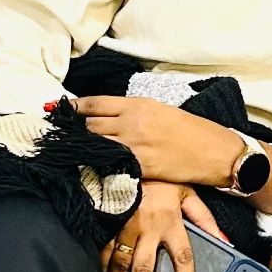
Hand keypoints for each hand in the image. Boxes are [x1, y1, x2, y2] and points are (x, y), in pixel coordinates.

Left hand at [73, 95, 241, 186]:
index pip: (94, 104)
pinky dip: (97, 165)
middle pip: (90, 125)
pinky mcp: (141, 166)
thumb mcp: (161, 111)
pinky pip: (111, 164)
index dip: (72, 108)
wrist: (215, 152)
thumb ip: (134, 113)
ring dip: (81, 148)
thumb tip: (109, 118)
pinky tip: (88, 167)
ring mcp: (135, 145)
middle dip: (73, 130)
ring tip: (67, 152)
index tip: (56, 110)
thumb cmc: (192, 131)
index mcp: (138, 104)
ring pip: (96, 145)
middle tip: (58, 135)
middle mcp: (133, 122)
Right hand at [101, 179, 225, 271]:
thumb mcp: (189, 194)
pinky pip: (102, 248)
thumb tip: (224, 241)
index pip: (183, 259)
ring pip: (120, 263)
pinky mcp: (108, 221)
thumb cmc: (161, 176)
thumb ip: (205, 220)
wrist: (129, 156)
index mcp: (171, 221)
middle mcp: (148, 227)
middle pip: (145, 269)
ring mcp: (125, 225)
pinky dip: (100, 265)